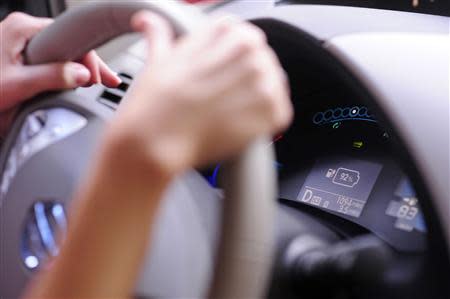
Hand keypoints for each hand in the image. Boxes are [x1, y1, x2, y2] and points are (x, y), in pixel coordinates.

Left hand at [0, 12, 121, 134]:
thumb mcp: (16, 84)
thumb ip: (51, 77)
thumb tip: (82, 74)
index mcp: (24, 28)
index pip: (72, 37)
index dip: (90, 59)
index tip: (100, 79)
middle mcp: (23, 29)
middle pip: (69, 43)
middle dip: (90, 64)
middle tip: (109, 82)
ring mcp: (20, 40)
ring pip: (61, 51)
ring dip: (79, 67)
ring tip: (97, 83)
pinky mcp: (18, 53)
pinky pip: (50, 57)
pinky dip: (65, 69)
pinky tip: (76, 80)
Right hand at [105, 12, 292, 177]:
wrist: (158, 139)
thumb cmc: (156, 101)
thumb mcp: (158, 58)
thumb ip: (161, 34)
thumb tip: (147, 21)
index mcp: (227, 29)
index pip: (245, 39)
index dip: (231, 62)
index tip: (221, 76)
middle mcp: (250, 50)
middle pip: (261, 62)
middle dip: (244, 81)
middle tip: (221, 98)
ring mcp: (263, 81)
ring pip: (273, 86)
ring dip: (255, 100)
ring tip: (227, 112)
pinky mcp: (272, 112)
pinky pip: (280, 112)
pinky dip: (264, 121)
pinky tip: (239, 124)